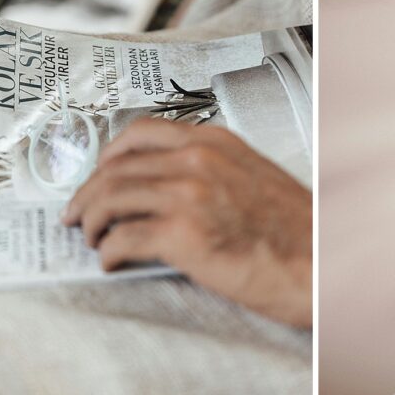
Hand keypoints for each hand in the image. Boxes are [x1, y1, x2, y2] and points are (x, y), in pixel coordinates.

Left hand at [62, 119, 311, 327]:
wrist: (317, 261)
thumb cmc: (293, 228)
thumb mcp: (253, 174)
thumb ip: (210, 168)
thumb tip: (165, 184)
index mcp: (214, 142)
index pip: (141, 133)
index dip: (108, 155)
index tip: (98, 172)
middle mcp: (198, 161)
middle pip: (116, 168)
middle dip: (87, 193)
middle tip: (76, 212)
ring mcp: (188, 195)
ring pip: (111, 199)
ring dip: (91, 221)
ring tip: (90, 238)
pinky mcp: (182, 235)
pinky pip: (123, 238)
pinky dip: (107, 251)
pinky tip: (110, 260)